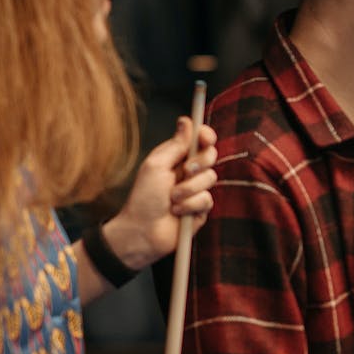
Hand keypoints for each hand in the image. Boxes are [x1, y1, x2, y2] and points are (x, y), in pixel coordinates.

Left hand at [104, 117, 219, 269]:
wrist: (143, 232)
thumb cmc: (143, 198)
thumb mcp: (156, 166)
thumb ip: (176, 144)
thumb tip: (187, 121)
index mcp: (175, 158)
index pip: (198, 140)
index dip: (205, 136)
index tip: (205, 137)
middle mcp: (188, 172)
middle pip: (210, 155)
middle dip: (199, 163)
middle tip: (185, 171)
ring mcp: (196, 190)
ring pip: (210, 178)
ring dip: (189, 189)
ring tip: (172, 199)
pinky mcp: (202, 209)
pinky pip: (208, 199)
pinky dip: (191, 205)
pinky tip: (177, 212)